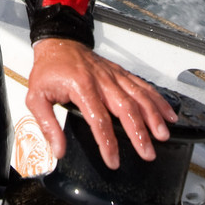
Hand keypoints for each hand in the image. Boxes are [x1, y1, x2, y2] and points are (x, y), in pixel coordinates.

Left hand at [25, 38, 176, 168]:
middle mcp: (102, 81)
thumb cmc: (48, 70)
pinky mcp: (121, 73)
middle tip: (148, 153)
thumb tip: (58, 151)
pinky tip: (168, 113)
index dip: (108, 142)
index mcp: (81, 87)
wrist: (59, 43)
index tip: (113, 161)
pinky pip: (142, 86)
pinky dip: (157, 100)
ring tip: (163, 135)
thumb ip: (48, 125)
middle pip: (125, 108)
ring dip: (153, 116)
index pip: (98, 119)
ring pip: (139, 96)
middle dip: (139, 132)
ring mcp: (114, 76)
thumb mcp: (36, 97)